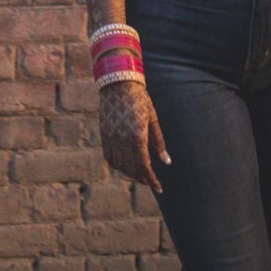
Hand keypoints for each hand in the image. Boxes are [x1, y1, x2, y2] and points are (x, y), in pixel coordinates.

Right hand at [98, 78, 170, 193]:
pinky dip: (117, 164)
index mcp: (137, 136)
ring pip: (120, 165)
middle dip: (142, 178)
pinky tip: (125, 164)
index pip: (144, 166)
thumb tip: (166, 162)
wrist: (119, 82)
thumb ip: (159, 141)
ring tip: (139, 173)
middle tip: (150, 181)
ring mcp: (111, 137)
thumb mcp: (153, 118)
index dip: (152, 179)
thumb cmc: (140, 99)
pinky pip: (109, 156)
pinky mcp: (104, 133)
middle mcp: (122, 139)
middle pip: (132, 169)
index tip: (159, 188)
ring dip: (130, 173)